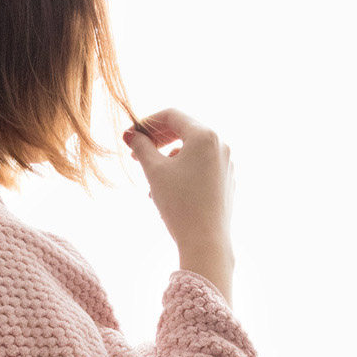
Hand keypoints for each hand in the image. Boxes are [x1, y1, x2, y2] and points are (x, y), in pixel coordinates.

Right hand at [123, 108, 235, 303]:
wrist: (206, 241)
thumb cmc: (179, 203)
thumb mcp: (154, 171)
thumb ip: (142, 147)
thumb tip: (132, 136)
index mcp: (204, 136)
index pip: (171, 116)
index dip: (147, 123)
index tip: (130, 136)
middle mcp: (220, 145)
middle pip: (183, 130)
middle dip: (156, 140)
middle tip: (135, 152)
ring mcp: (225, 164)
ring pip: (190, 151)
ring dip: (166, 158)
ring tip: (149, 178)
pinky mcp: (226, 181)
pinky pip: (200, 166)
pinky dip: (181, 170)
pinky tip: (166, 190)